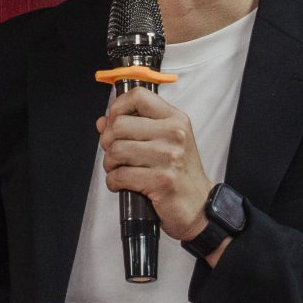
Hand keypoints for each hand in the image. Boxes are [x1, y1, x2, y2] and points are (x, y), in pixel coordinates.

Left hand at [97, 85, 211, 240]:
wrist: (199, 206)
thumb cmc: (180, 174)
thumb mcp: (166, 142)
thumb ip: (135, 127)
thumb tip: (102, 122)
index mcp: (175, 120)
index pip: (138, 96)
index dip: (118, 107)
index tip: (114, 122)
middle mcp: (174, 134)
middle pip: (119, 124)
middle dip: (108, 142)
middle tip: (115, 154)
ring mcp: (168, 157)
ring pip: (116, 150)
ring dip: (110, 164)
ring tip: (119, 170)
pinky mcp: (161, 181)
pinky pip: (119, 175)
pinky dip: (114, 182)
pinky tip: (123, 184)